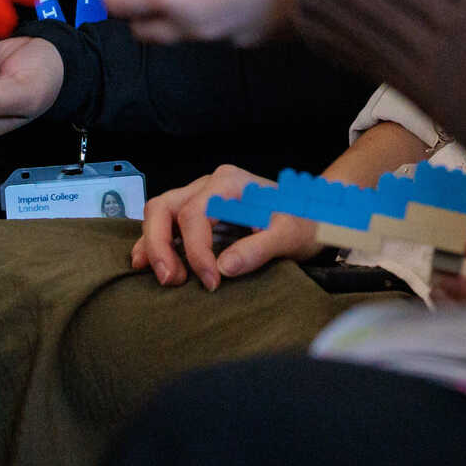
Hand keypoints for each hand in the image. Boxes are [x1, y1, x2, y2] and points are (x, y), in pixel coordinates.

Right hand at [132, 164, 318, 288]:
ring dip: (153, 245)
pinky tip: (150, 265)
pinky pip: (167, 222)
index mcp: (229, 183)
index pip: (195, 215)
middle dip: (160, 245)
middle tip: (171, 280)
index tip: (211, 282)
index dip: (197, 252)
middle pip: (164, 207)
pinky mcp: (199, 213)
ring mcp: (200, 196)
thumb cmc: (304, 220)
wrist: (315, 213)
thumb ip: (259, 248)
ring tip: (161, 277)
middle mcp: (209, 184)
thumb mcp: (290, 235)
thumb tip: (224, 267)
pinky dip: (156, 243)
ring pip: (159, 212)